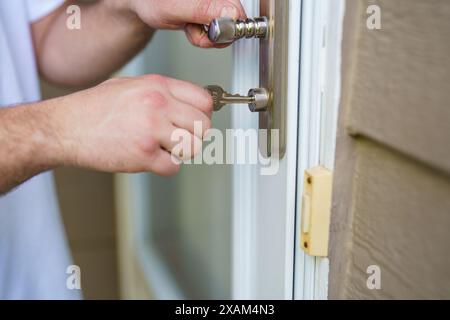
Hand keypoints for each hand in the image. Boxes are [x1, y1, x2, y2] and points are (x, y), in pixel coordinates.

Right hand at [54, 75, 212, 175]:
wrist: (65, 128)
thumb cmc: (95, 108)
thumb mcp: (132, 85)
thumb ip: (163, 92)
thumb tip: (191, 105)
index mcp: (158, 86)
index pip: (205, 101)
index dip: (204, 114)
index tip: (196, 122)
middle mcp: (158, 105)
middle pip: (204, 126)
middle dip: (194, 136)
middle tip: (179, 138)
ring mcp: (151, 130)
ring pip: (193, 148)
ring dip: (180, 152)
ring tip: (161, 147)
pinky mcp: (143, 155)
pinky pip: (173, 167)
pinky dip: (163, 167)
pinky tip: (147, 157)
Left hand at [122, 0, 246, 46]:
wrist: (143, 3)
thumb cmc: (153, 0)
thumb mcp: (175, 8)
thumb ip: (203, 10)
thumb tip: (231, 14)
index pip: (237, 12)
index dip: (226, 28)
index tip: (209, 32)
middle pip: (233, 21)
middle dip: (214, 34)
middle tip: (193, 28)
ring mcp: (213, 4)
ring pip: (225, 29)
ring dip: (206, 36)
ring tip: (189, 26)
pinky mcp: (211, 10)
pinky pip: (216, 30)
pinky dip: (202, 34)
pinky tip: (191, 26)